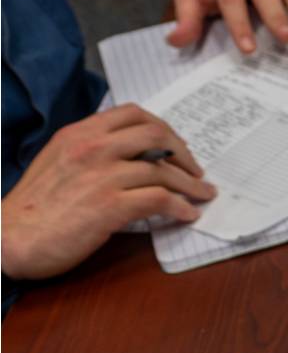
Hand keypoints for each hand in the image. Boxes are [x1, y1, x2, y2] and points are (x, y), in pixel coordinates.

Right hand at [0, 106, 214, 279]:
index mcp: (79, 134)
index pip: (132, 114)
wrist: (9, 238)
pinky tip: (187, 214)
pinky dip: (181, 206)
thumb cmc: (35, 207)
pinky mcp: (110, 206)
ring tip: (203, 194)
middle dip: (184, 153)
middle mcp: (92, 148)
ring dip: (191, 184)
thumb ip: (91, 151)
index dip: (163, 128)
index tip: (176, 146)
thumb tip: (131, 154)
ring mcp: (102, 176)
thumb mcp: (58, 161)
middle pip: (157, 136)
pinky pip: (160, 199)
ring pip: (164, 170)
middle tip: (195, 171)